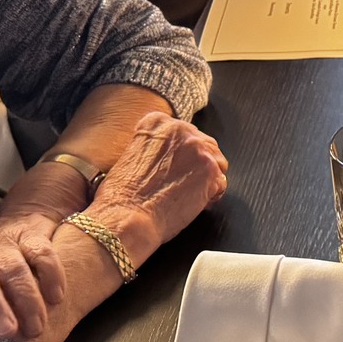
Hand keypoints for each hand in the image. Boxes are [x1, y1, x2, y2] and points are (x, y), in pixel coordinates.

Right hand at [87, 112, 228, 247]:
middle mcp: (180, 130)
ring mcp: (198, 149)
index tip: (174, 168)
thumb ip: (155, 148)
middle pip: (203, 145)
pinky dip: (211, 196)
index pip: (183, 133)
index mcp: (157, 122)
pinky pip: (221, 183)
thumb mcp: (131, 156)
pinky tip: (194, 205)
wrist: (126, 218)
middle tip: (182, 185)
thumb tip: (172, 158)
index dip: (181, 154)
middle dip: (196, 165)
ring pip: (216, 162)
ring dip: (206, 179)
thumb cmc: (121, 196)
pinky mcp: (211, 171)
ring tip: (187, 196)